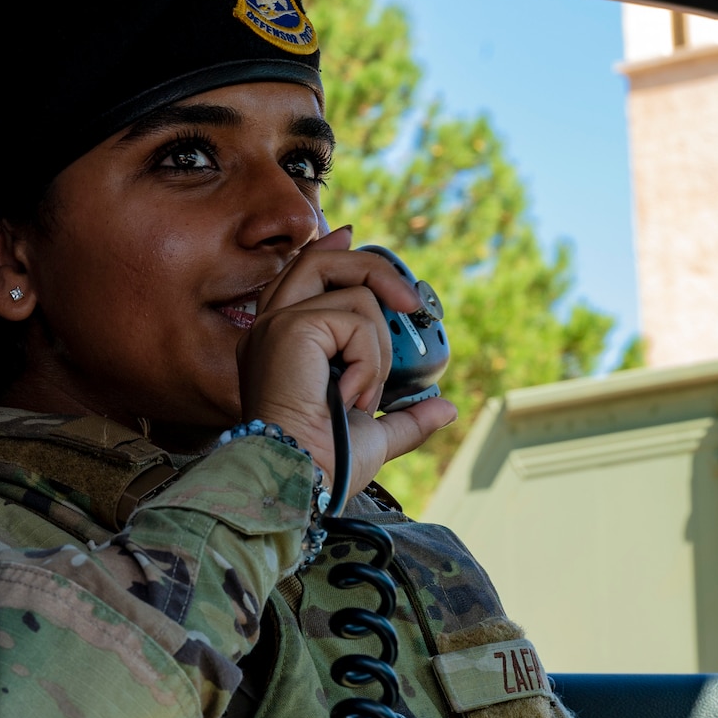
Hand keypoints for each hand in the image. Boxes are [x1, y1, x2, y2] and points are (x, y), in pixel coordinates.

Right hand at [238, 226, 456, 494]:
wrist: (302, 480)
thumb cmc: (323, 466)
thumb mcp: (374, 435)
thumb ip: (406, 417)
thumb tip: (445, 407)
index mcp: (280, 346)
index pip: (300, 275)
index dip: (329, 251)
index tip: (352, 237)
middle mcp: (271, 329)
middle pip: (322, 261)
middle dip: (375, 271)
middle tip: (412, 303)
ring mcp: (279, 325)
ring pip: (356, 296)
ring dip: (377, 351)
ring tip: (362, 395)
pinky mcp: (292, 328)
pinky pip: (357, 320)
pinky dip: (369, 361)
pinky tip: (352, 396)